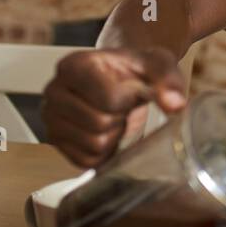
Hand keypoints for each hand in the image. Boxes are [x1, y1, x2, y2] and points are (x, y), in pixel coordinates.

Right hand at [41, 46, 187, 168]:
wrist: (121, 77)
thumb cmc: (136, 70)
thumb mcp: (157, 65)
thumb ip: (168, 81)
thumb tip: (175, 105)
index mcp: (72, 65)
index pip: (108, 99)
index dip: (128, 99)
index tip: (128, 88)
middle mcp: (53, 91)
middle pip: (99, 124)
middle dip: (120, 118)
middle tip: (122, 106)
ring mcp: (50, 118)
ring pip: (94, 145)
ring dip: (114, 135)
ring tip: (113, 116)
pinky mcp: (55, 142)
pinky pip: (87, 161)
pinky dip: (105, 152)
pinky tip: (106, 131)